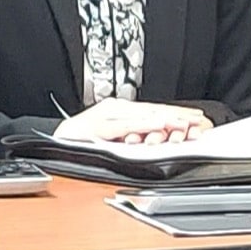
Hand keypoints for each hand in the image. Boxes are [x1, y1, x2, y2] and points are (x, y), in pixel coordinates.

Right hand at [55, 98, 213, 144]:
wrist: (50, 139)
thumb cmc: (78, 140)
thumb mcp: (111, 136)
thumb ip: (132, 134)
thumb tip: (156, 138)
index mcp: (121, 111)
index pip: (155, 111)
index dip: (178, 115)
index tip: (199, 119)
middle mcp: (117, 109)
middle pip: (154, 112)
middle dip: (178, 117)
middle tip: (200, 122)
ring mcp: (108, 116)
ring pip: (143, 117)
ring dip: (166, 120)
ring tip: (185, 124)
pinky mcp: (99, 126)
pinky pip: (124, 127)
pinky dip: (142, 126)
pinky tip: (156, 127)